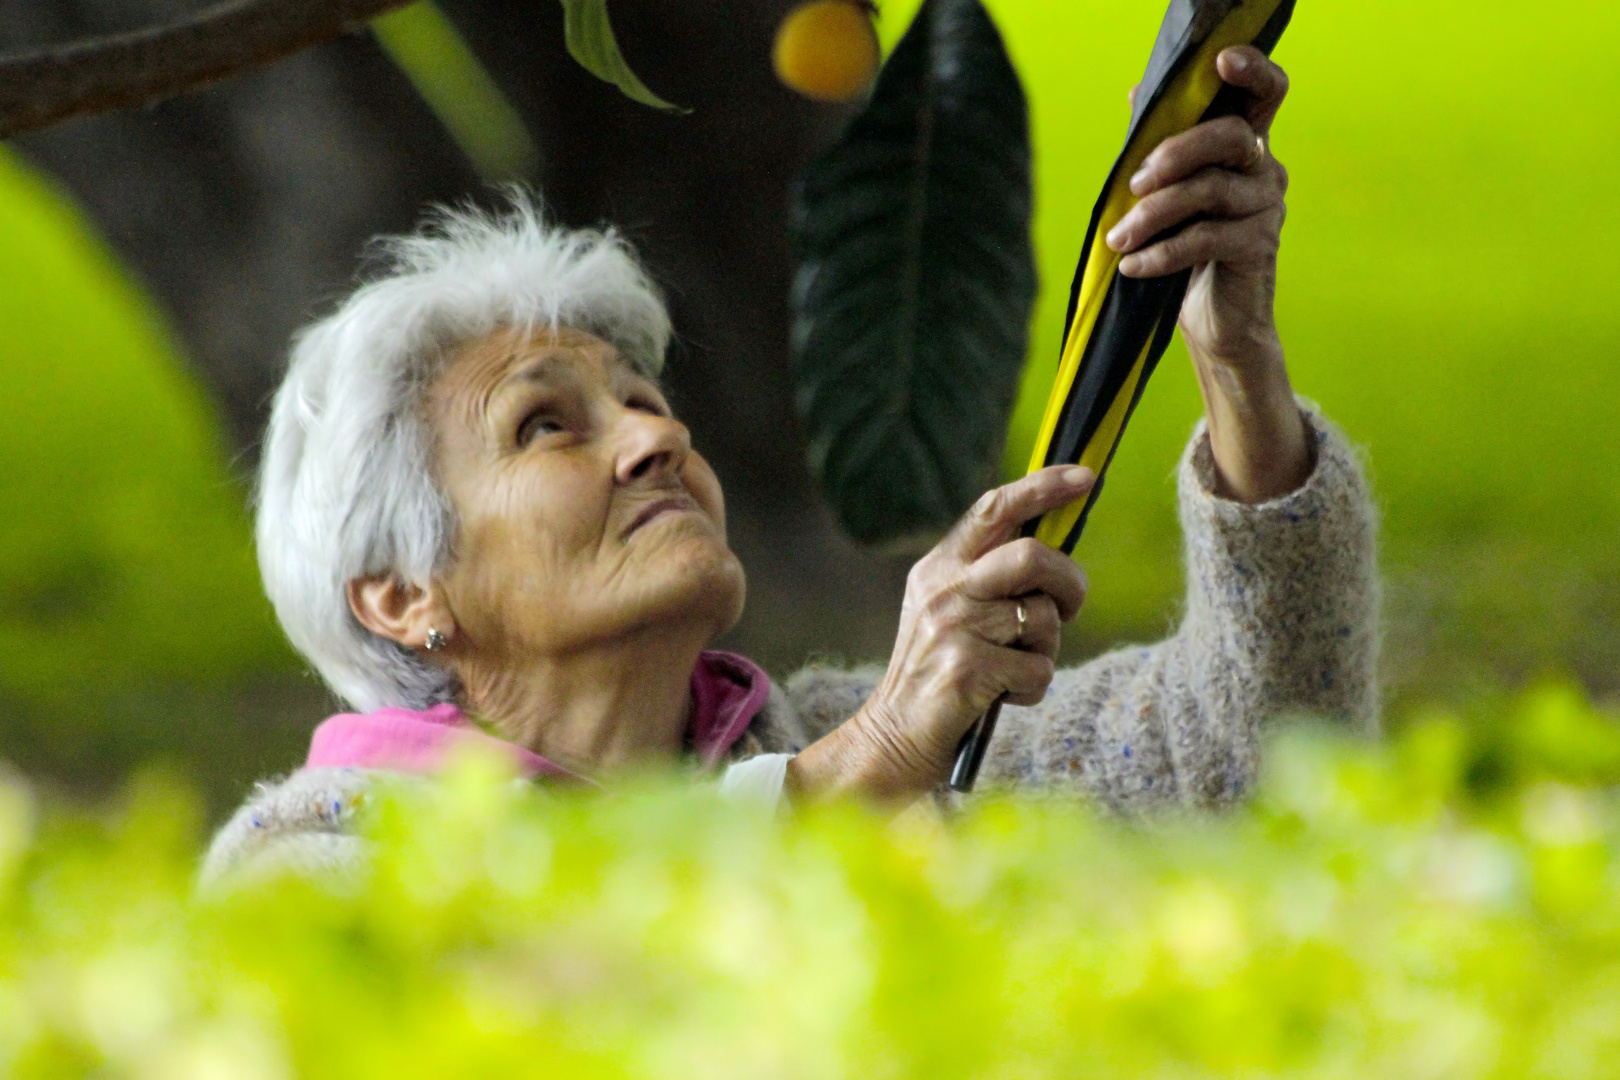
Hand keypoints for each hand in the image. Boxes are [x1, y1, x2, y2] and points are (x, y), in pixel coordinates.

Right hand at [787, 466, 1093, 802]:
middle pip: (1033, 556)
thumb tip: (1056, 557)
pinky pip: (1039, 669)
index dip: (1043, 487)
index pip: (994, 509)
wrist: (893, 737)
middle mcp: (943, 589)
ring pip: (1044, 618)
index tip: (1085, 477)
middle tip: (1070, 609)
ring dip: (1046, 650)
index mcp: (940, 567)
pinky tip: (1002, 697)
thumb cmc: (941, 672)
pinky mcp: (967, 668)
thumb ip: (991, 579)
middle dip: (1069, 583)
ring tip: (1014, 669)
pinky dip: (1033, 689)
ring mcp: (951, 627)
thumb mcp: (950, 612)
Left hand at [1107, 46, 1310, 502]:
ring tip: (1116, 240)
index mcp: (1245, 147)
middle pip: (1230, 137)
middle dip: (1176, 152)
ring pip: (1209, 191)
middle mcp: (1265, 170)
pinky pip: (1205, 239)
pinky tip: (1132, 266)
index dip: (1252, 71)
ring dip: (1152, 214)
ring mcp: (1266, 208)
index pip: (1265, 95)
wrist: (1210, 323)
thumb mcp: (1165, 198)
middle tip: (1133, 182)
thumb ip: (1156, 149)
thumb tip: (1135, 93)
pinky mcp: (1258, 248)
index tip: (1221, 61)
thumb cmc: (1185, 252)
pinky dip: (1161, 252)